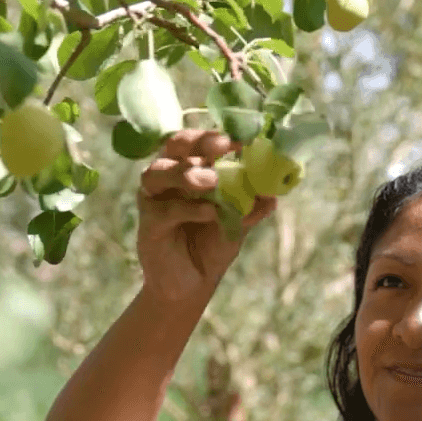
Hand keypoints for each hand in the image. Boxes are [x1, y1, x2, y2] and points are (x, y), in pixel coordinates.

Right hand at [137, 129, 276, 302]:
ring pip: (158, 173)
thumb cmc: (212, 244)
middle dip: (197, 143)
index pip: (198, 141)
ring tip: (212, 181)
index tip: (241, 140)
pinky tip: (209, 213)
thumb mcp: (238, 223)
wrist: (193, 284)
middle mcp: (167, 178)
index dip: (215, 136)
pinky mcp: (148, 224)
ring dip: (185, 173)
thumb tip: (274, 193)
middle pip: (174, 146)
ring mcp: (154, 200)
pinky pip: (164, 210)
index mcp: (190, 168)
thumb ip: (252, 206)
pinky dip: (188, 209)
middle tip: (222, 147)